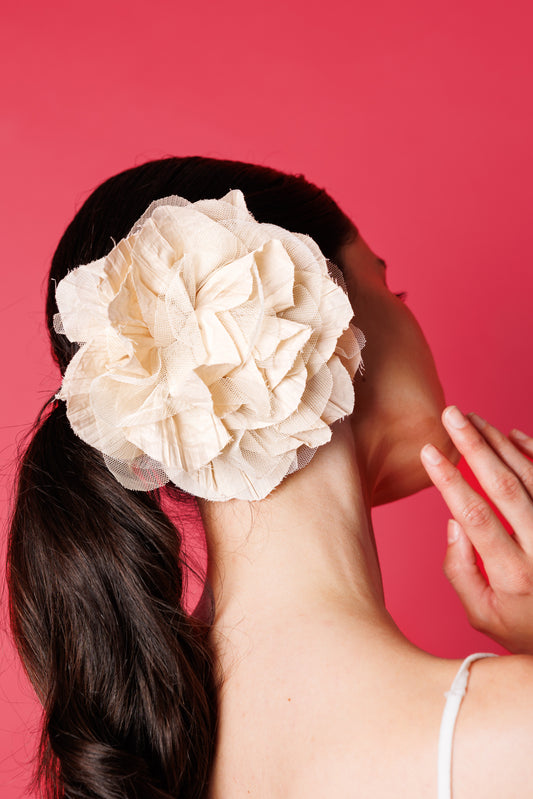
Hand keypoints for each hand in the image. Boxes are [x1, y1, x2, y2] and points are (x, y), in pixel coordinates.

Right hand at [420, 407, 532, 653]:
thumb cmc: (524, 629)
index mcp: (512, 573)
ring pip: (528, 476)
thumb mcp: (482, 615)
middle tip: (451, 414)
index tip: (428, 452)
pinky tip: (511, 433)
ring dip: (498, 443)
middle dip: (473, 445)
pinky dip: (532, 452)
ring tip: (472, 418)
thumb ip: (460, 571)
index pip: (474, 514)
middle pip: (503, 485)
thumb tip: (452, 522)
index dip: (449, 480)